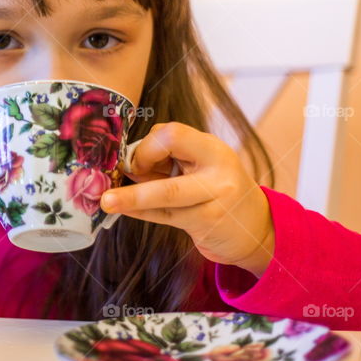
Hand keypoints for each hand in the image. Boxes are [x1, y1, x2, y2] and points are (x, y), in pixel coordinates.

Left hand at [100, 122, 274, 276]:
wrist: (254, 227)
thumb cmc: (215, 192)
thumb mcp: (198, 168)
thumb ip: (165, 162)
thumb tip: (123, 164)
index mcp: (212, 148)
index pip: (174, 132)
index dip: (148, 144)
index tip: (137, 161)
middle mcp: (218, 168)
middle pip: (173, 151)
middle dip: (139, 160)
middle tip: (115, 173)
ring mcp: (216, 196)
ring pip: (167, 192)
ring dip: (131, 196)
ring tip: (106, 201)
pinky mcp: (209, 222)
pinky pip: (166, 215)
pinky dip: (140, 212)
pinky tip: (123, 211)